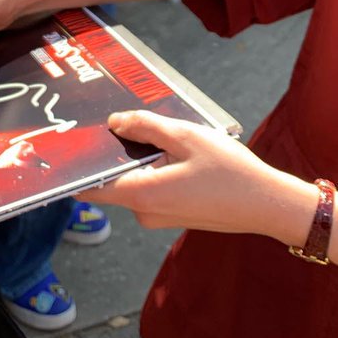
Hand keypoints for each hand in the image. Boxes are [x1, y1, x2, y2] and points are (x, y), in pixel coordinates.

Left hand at [79, 110, 298, 238]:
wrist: (267, 205)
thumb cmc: (230, 171)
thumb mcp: (186, 137)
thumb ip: (145, 127)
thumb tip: (114, 122)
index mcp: (141, 194)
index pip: (90, 186)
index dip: (78, 167)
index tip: (69, 145)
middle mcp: (144, 212)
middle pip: (115, 177)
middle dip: (120, 150)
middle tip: (130, 120)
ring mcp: (158, 217)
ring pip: (136, 179)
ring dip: (145, 157)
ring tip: (169, 134)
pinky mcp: (172, 215)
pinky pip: (153, 187)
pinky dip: (159, 168)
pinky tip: (181, 152)